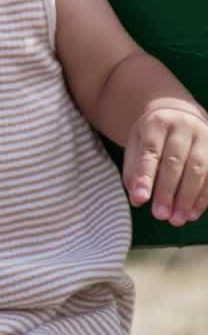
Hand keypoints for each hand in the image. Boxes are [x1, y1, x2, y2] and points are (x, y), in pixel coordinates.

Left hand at [123, 103, 207, 226]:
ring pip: (198, 170)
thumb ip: (134, 170)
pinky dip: (204, 198)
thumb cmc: (153, 135)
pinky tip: (193, 213)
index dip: (145, 177)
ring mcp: (205, 136)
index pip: (150, 152)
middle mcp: (184, 126)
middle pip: (175, 162)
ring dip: (188, 198)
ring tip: (177, 220)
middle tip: (160, 216)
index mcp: (157, 122)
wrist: (179, 114)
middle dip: (167, 192)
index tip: (141, 199)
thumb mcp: (136, 144)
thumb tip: (137, 200)